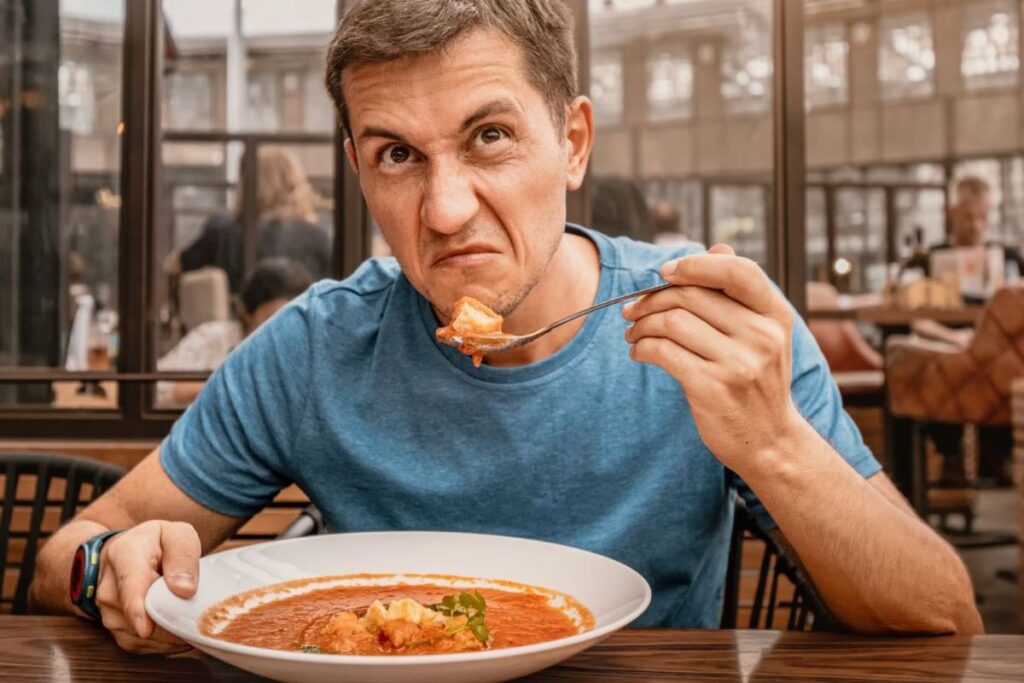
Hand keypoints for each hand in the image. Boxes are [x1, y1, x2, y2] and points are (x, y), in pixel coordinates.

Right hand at [95, 520, 200, 653]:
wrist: (125, 554)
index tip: (146, 629)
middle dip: (174, 620)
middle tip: (202, 615)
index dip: (137, 609)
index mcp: (123, 556)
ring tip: (190, 613)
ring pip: (144, 636)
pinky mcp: (118, 631)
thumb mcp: (175, 534)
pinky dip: (167, 641)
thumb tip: (185, 590)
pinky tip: (179, 626)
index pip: (129, 585)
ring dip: (172, 631)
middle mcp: (110, 588)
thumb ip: (183, 555)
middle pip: (142, 616)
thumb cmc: (155, 543)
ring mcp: (110, 613)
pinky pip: (145, 646)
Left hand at [622, 244, 802, 470]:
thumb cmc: (758, 382)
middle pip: (691, 295)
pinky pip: (663, 352)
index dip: (695, 264)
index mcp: (775, 315)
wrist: (770, 441)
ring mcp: (738, 363)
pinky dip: (642, 348)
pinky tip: (639, 352)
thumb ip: (739, 293)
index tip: (664, 273)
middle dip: (652, 298)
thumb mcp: (764, 335)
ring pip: (672, 322)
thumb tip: (717, 247)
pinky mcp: (712, 387)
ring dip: (642, 325)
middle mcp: (761, 336)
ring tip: (634, 333)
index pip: (737, 270)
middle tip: (632, 310)